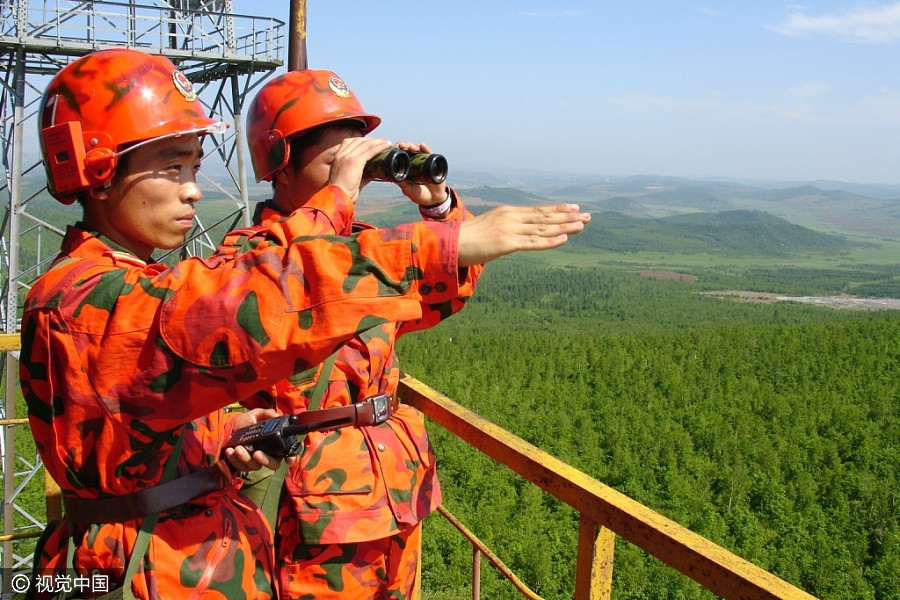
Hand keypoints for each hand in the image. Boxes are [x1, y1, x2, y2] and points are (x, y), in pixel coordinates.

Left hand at [223, 408, 282, 470]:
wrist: (229, 428)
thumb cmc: (247, 422)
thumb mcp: (257, 414)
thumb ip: (267, 413)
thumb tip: (276, 416)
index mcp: (276, 442)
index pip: (288, 452)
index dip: (291, 457)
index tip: (288, 459)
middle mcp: (269, 454)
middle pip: (274, 464)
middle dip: (266, 460)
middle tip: (257, 453)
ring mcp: (256, 461)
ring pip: (256, 466)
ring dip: (246, 458)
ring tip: (237, 448)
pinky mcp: (244, 465)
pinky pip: (241, 467)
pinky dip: (235, 460)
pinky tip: (230, 451)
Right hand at [328, 137, 392, 201]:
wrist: (337, 198)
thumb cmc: (343, 192)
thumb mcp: (351, 179)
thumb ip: (362, 173)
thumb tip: (374, 172)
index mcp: (337, 158)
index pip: (349, 142)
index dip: (361, 141)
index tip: (371, 143)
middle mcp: (341, 154)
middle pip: (358, 141)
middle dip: (371, 140)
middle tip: (382, 142)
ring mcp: (347, 157)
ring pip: (365, 144)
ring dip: (377, 142)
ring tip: (387, 143)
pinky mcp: (354, 161)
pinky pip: (369, 151)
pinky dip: (379, 147)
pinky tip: (386, 146)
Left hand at [394, 141, 446, 206]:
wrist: (434, 199)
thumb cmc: (420, 195)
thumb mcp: (409, 190)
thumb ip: (403, 185)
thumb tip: (393, 178)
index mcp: (407, 168)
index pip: (401, 156)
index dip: (398, 150)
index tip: (393, 147)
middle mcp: (415, 163)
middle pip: (409, 151)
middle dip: (405, 146)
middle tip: (401, 145)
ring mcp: (424, 162)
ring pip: (418, 151)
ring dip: (414, 146)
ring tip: (411, 147)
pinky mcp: (434, 163)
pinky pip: (430, 154)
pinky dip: (426, 149)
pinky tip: (422, 145)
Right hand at [457, 204, 590, 266]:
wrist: (450, 244)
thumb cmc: (467, 239)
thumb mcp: (490, 228)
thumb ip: (505, 229)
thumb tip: (517, 235)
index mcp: (508, 213)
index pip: (538, 211)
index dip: (557, 210)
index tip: (574, 208)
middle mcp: (512, 218)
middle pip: (545, 217)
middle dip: (568, 217)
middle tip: (588, 215)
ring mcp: (510, 230)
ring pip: (543, 228)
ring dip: (565, 227)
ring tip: (583, 224)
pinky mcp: (506, 244)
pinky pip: (533, 242)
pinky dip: (550, 241)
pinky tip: (565, 238)